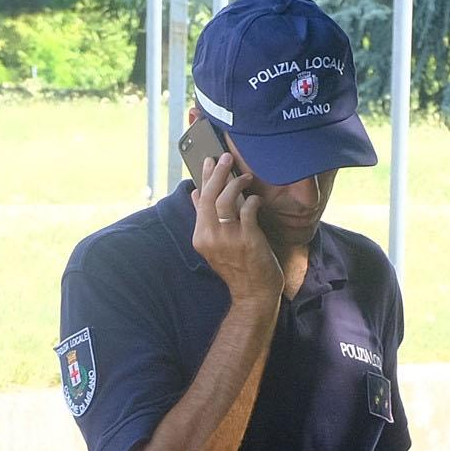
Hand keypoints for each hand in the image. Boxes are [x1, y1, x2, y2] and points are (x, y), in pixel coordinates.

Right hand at [189, 150, 284, 305]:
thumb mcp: (214, 244)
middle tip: (225, 157)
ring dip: (236, 183)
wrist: (253, 293)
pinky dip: (252, 200)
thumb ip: (204, 219)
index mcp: (200, 237)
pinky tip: (255, 198)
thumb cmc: (238, 267)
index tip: (209, 161)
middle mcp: (211, 237)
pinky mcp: (248, 240)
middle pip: (210, 196)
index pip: (200, 200)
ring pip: (227, 200)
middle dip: (218, 173)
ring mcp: (229, 239)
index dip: (205, 178)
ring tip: (245, 176)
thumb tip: (194, 194)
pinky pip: (248, 210)